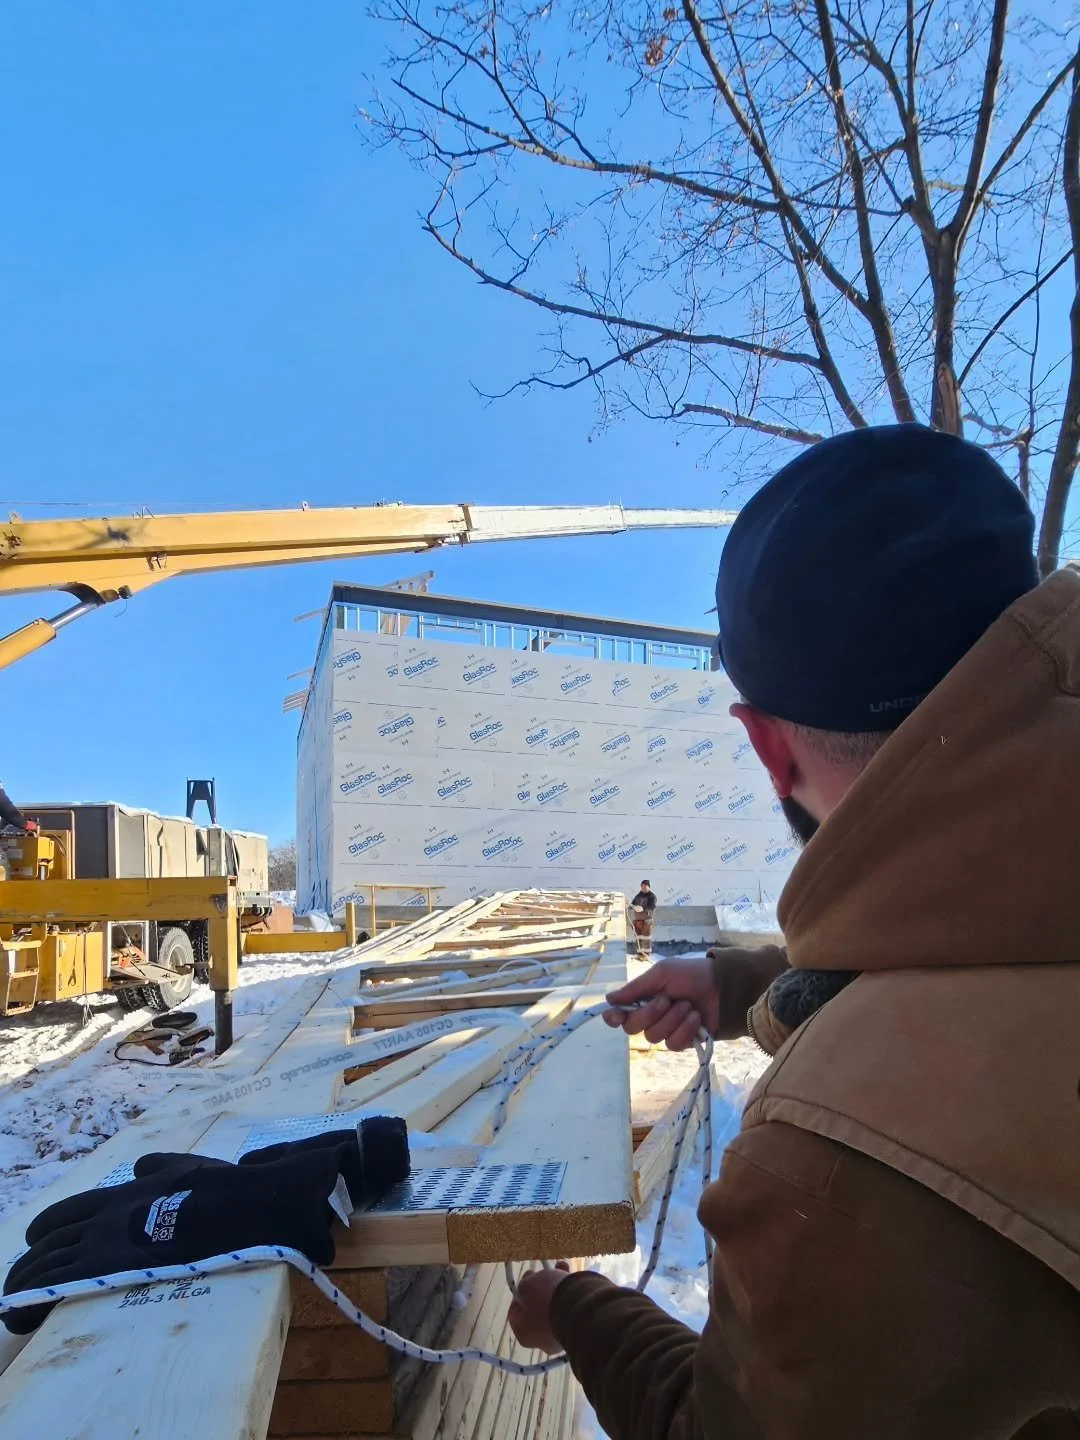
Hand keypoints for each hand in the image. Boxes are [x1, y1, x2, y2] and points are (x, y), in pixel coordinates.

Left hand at [507, 1263, 570, 1353]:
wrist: (578, 1309)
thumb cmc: (545, 1299)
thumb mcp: (527, 1286)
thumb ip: (523, 1287)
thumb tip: (528, 1289)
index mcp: (523, 1334)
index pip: (516, 1313)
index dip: (520, 1292)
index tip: (527, 1278)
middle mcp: (542, 1341)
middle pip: (538, 1309)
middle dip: (542, 1287)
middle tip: (545, 1272)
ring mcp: (561, 1338)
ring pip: (556, 1307)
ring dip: (558, 1287)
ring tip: (562, 1266)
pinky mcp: (578, 1330)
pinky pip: (571, 1309)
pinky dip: (571, 1293)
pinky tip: (573, 1277)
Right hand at [604, 956, 718, 1049]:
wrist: (721, 986)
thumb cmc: (690, 975)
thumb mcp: (662, 974)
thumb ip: (636, 988)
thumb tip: (609, 999)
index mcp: (641, 999)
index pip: (617, 1015)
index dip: (613, 1017)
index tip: (617, 1016)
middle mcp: (649, 1017)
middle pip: (632, 1028)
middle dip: (650, 1013)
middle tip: (667, 999)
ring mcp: (665, 1031)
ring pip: (653, 1037)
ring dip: (672, 1019)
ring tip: (688, 1006)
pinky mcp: (682, 1042)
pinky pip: (672, 1044)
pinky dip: (685, 1029)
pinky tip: (695, 1018)